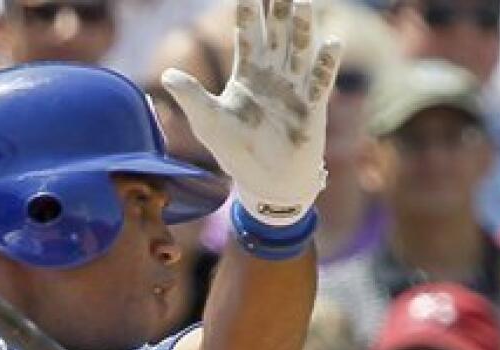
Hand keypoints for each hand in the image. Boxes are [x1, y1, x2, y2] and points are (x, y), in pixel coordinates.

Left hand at [162, 0, 341, 224]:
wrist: (265, 183)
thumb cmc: (236, 151)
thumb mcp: (208, 122)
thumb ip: (191, 96)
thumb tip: (167, 75)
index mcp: (248, 74)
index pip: (248, 34)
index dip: (248, 10)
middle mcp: (274, 75)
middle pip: (277, 33)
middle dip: (279, 8)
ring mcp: (295, 89)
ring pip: (300, 50)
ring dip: (302, 28)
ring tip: (304, 2)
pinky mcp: (312, 109)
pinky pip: (320, 81)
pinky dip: (325, 63)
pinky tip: (332, 42)